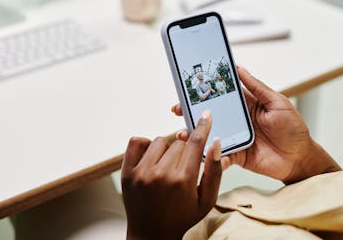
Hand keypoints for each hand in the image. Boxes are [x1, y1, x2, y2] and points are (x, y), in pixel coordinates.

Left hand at [121, 110, 221, 239]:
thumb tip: (215, 142)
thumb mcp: (206, 200)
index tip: (206, 115)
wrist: (152, 234)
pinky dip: (145, 145)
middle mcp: (160, 175)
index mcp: (182, 181)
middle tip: (182, 167)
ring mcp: (141, 173)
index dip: (202, 126)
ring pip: (160, 141)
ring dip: (166, 149)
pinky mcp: (127, 173)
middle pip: (179, 142)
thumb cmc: (182, 217)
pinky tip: (151, 158)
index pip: (195, 143)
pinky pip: (137, 142)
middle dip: (184, 151)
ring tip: (167, 166)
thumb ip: (214, 171)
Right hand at [172, 66, 339, 183]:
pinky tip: (202, 154)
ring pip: (210, 134)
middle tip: (178, 109)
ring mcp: (235, 138)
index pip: (221, 94)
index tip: (189, 87)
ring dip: (195, 134)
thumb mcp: (277, 102)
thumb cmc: (293, 128)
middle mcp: (237, 120)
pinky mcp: (236, 155)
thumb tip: (239, 67)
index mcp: (245, 104)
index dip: (205, 90)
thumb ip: (257, 87)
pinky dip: (210, 156)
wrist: (300, 158)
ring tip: (183, 134)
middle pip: (210, 114)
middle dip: (192, 112)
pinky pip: (219, 156)